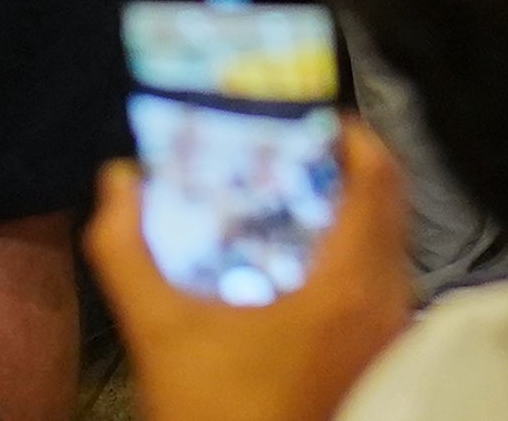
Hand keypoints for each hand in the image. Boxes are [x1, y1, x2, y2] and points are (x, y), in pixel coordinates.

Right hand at [89, 120, 413, 420]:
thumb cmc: (214, 413)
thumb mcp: (160, 331)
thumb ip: (128, 251)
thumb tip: (117, 181)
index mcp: (348, 287)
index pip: (378, 178)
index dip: (350, 134)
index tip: (310, 117)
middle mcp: (385, 305)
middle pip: (389, 204)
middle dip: (345, 169)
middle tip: (294, 151)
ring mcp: (390, 338)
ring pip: (390, 245)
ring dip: (352, 213)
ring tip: (294, 200)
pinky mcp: (383, 362)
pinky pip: (384, 283)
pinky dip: (356, 255)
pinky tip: (302, 264)